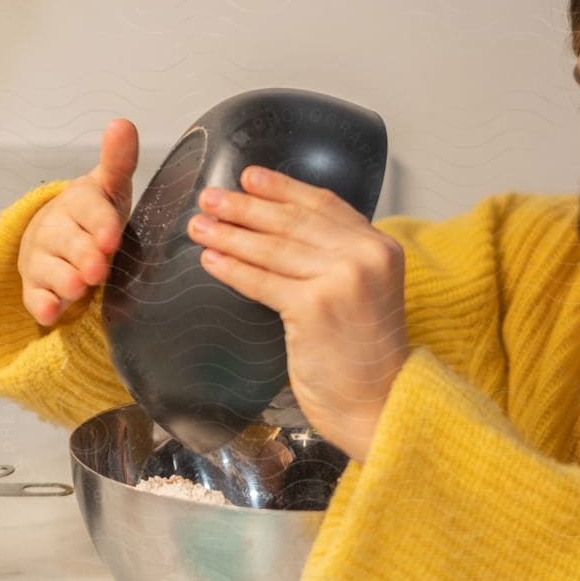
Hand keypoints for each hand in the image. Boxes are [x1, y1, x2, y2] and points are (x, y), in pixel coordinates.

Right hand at [18, 118, 137, 325]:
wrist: (59, 241)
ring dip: (64, 279)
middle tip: (98, 268)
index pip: (87, 208)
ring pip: (50, 269)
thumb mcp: (109, 188)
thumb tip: (122, 123)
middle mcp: (55, 230)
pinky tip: (50, 312)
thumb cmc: (92, 216)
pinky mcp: (35, 288)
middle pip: (66, 241)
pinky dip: (42, 305)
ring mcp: (42, 260)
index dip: (99, 223)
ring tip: (79, 287)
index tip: (112, 237)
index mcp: (77, 203)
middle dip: (82, 254)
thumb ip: (118, 161)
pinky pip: (35, 298)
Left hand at [187, 165, 408, 461]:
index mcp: (380, 247)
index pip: (324, 205)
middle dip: (245, 207)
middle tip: (209, 197)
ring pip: (273, 249)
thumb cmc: (365, 358)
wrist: (380, 403)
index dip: (283, 189)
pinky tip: (210, 259)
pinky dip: (232, 269)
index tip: (249, 177)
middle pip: (293, 222)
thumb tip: (279, 234)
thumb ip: (337, 261)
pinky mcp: (315, 307)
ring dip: (230, 234)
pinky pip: (262, 281)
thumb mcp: (364, 294)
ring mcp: (342, 280)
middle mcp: (365, 256)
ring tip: (199, 225)